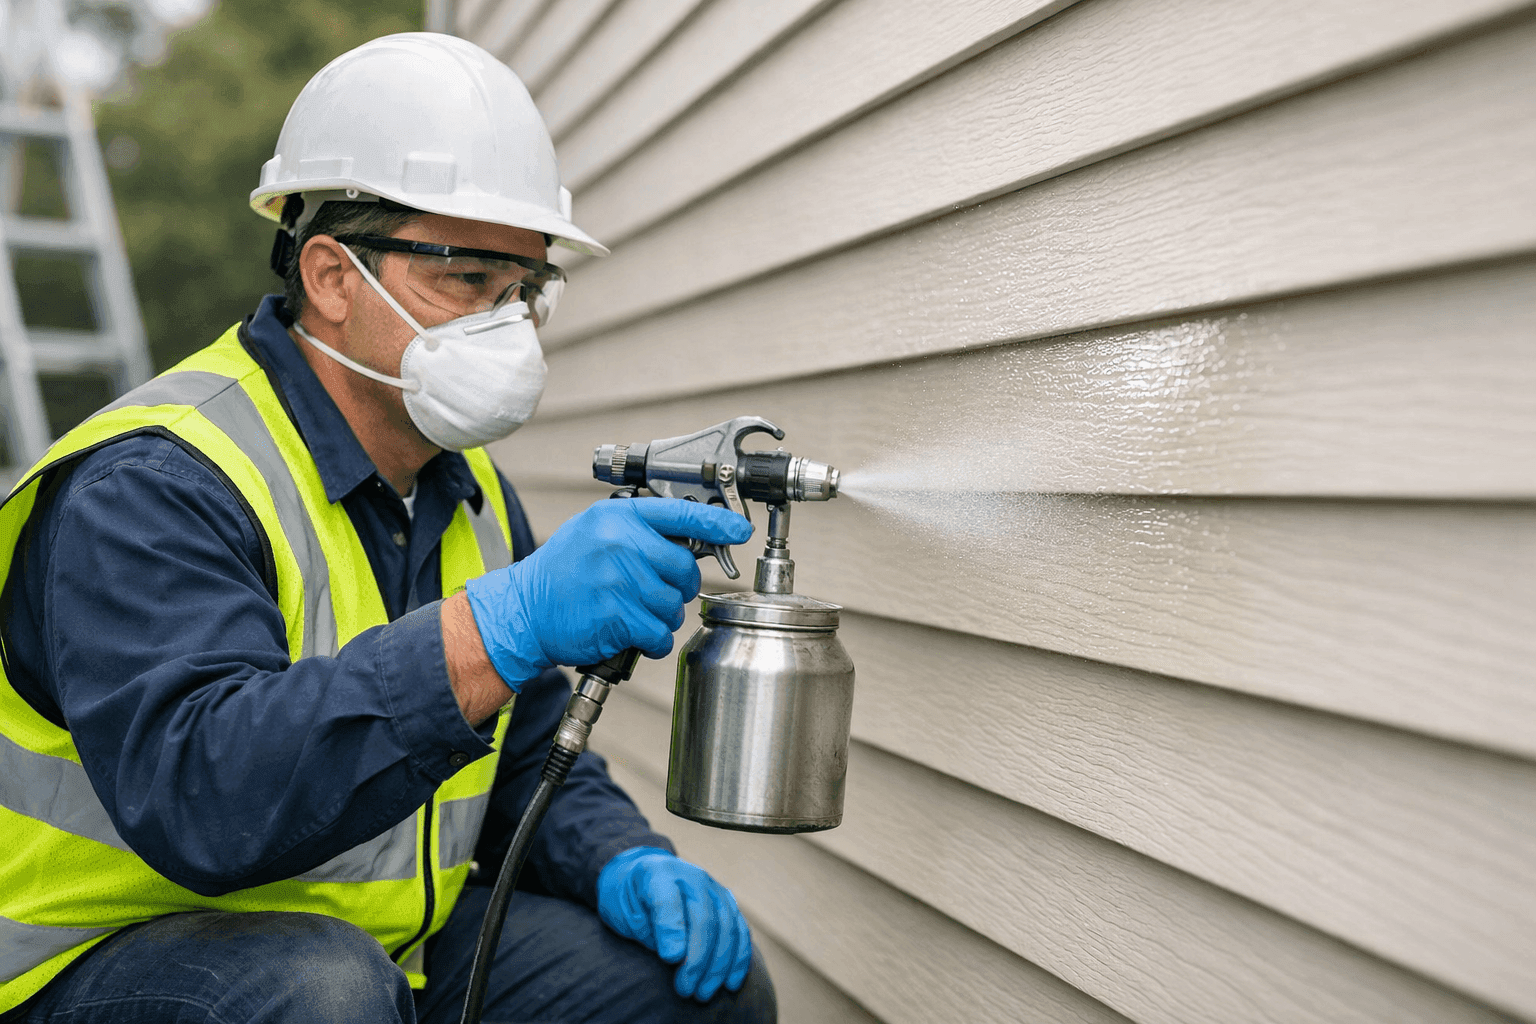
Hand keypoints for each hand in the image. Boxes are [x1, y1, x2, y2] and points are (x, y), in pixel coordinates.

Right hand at [464, 498, 750, 686]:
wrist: (525, 608)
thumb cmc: (563, 570)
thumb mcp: (595, 530)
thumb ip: (639, 529)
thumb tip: (689, 538)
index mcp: (619, 518)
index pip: (681, 514)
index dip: (717, 523)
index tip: (740, 530)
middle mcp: (621, 545)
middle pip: (685, 569)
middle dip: (680, 587)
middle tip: (656, 592)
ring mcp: (619, 581)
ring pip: (674, 605)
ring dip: (661, 616)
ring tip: (632, 611)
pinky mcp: (617, 617)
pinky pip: (659, 634)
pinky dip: (652, 641)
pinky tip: (632, 633)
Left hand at [597, 847, 751, 1000]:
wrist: (642, 877)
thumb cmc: (629, 901)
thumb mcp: (625, 912)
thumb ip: (650, 928)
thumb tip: (677, 956)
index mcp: (659, 873)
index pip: (669, 900)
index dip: (672, 930)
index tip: (670, 959)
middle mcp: (692, 877)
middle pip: (704, 918)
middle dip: (697, 959)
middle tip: (685, 989)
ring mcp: (714, 889)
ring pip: (727, 927)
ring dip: (718, 965)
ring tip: (703, 993)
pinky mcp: (727, 903)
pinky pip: (740, 931)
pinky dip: (738, 959)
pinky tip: (730, 983)